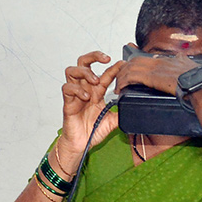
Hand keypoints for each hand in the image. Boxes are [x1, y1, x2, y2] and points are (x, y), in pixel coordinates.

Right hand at [59, 51, 120, 167]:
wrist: (81, 145)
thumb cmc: (92, 131)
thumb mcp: (112, 122)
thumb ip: (121, 113)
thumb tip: (134, 109)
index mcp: (96, 92)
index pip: (104, 74)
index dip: (113, 67)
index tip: (123, 63)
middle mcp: (85, 89)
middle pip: (84, 63)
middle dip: (94, 56)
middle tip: (106, 59)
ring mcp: (75, 95)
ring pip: (72, 71)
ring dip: (85, 72)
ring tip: (95, 81)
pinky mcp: (68, 103)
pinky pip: (67, 88)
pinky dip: (77, 89)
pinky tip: (86, 97)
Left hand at [113, 51, 193, 95]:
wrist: (199, 84)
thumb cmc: (198, 78)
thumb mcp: (190, 65)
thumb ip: (183, 61)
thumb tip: (181, 58)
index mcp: (168, 59)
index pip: (147, 57)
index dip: (136, 61)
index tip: (130, 65)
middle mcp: (159, 61)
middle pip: (136, 61)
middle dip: (126, 69)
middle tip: (121, 77)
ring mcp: (155, 68)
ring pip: (131, 67)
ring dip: (122, 76)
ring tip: (119, 85)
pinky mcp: (151, 77)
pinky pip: (131, 77)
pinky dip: (124, 82)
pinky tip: (121, 88)